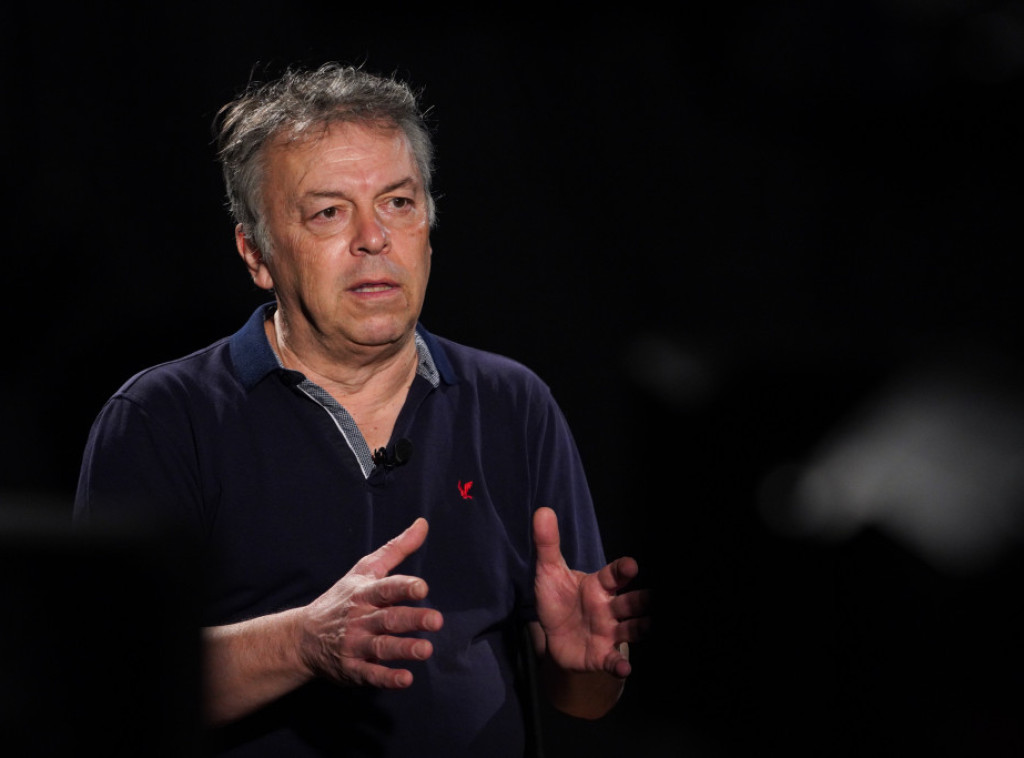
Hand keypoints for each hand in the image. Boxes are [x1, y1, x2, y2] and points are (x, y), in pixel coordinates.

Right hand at [299, 517, 443, 687]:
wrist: (302, 636)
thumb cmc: (342, 599)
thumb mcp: (365, 570)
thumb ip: (396, 549)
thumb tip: (423, 523)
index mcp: (365, 593)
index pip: (386, 588)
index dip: (404, 587)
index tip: (422, 588)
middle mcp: (360, 619)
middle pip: (389, 619)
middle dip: (412, 619)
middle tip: (436, 620)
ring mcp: (355, 645)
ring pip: (382, 647)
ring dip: (403, 649)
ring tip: (426, 649)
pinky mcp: (352, 669)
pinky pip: (370, 674)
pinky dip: (386, 678)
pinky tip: (405, 679)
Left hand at [533, 507, 650, 677]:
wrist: (554, 638)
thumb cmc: (558, 600)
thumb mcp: (548, 571)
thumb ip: (547, 543)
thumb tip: (542, 511)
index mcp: (599, 585)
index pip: (615, 575)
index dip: (623, 570)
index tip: (631, 565)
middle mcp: (609, 608)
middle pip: (631, 602)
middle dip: (641, 600)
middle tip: (649, 598)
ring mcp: (609, 632)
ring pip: (631, 628)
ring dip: (640, 627)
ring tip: (647, 625)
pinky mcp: (602, 655)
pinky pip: (614, 660)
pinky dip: (620, 665)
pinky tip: (624, 668)